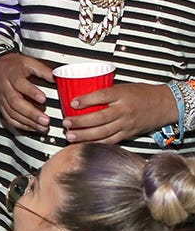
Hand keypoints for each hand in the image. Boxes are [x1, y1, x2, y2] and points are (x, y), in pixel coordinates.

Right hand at [0, 52, 52, 131]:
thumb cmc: (11, 66)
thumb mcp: (26, 61)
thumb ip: (41, 69)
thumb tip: (55, 76)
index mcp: (12, 75)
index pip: (19, 83)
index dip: (31, 91)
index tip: (43, 98)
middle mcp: (6, 88)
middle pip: (15, 102)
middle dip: (31, 113)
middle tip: (45, 119)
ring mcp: (2, 99)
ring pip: (12, 113)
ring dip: (28, 122)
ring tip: (42, 126)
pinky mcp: (1, 107)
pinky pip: (9, 119)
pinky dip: (21, 125)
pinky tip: (32, 127)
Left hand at [62, 82, 176, 143]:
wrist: (164, 104)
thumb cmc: (143, 93)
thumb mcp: (124, 87)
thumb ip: (106, 93)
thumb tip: (84, 95)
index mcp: (122, 94)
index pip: (101, 96)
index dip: (86, 100)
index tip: (72, 102)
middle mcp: (124, 110)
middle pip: (99, 117)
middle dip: (80, 122)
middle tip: (66, 122)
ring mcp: (126, 124)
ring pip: (103, 132)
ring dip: (84, 135)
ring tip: (70, 135)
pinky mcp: (128, 134)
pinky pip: (110, 141)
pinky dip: (96, 143)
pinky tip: (84, 143)